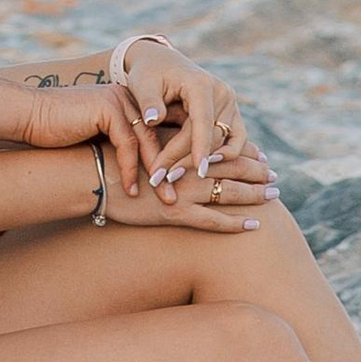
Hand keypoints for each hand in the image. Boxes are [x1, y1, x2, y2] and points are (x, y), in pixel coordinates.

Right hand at [15, 71, 160, 194]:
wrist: (30, 117)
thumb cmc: (59, 133)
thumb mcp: (97, 138)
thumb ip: (118, 144)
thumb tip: (143, 170)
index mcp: (126, 100)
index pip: (158, 128)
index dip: (169, 155)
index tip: (176, 185)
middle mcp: (125, 96)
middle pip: (157, 135)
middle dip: (168, 168)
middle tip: (174, 196)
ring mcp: (117, 98)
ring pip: (147, 140)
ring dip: (155, 173)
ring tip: (164, 199)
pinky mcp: (107, 107)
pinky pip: (127, 144)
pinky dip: (131, 170)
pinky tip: (132, 191)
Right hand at [103, 144, 280, 232]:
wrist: (85, 173)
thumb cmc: (102, 155)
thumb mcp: (133, 138)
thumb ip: (156, 137)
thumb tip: (169, 136)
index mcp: (175, 141)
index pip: (215, 144)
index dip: (238, 149)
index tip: (258, 152)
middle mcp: (182, 163)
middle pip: (227, 164)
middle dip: (253, 169)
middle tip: (275, 174)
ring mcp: (180, 188)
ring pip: (226, 190)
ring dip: (252, 193)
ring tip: (273, 195)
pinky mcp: (172, 212)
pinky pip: (211, 220)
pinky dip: (234, 223)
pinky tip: (252, 225)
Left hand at [114, 41, 263, 194]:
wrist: (160, 63)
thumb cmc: (149, 73)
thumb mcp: (142, 83)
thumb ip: (148, 101)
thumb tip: (154, 120)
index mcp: (200, 83)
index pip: (203, 119)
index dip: (200, 146)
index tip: (198, 170)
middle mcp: (221, 93)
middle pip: (211, 135)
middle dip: (187, 160)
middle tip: (160, 178)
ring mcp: (229, 105)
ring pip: (224, 143)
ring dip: (204, 163)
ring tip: (174, 176)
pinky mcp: (230, 116)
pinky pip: (232, 143)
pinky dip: (220, 158)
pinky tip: (201, 172)